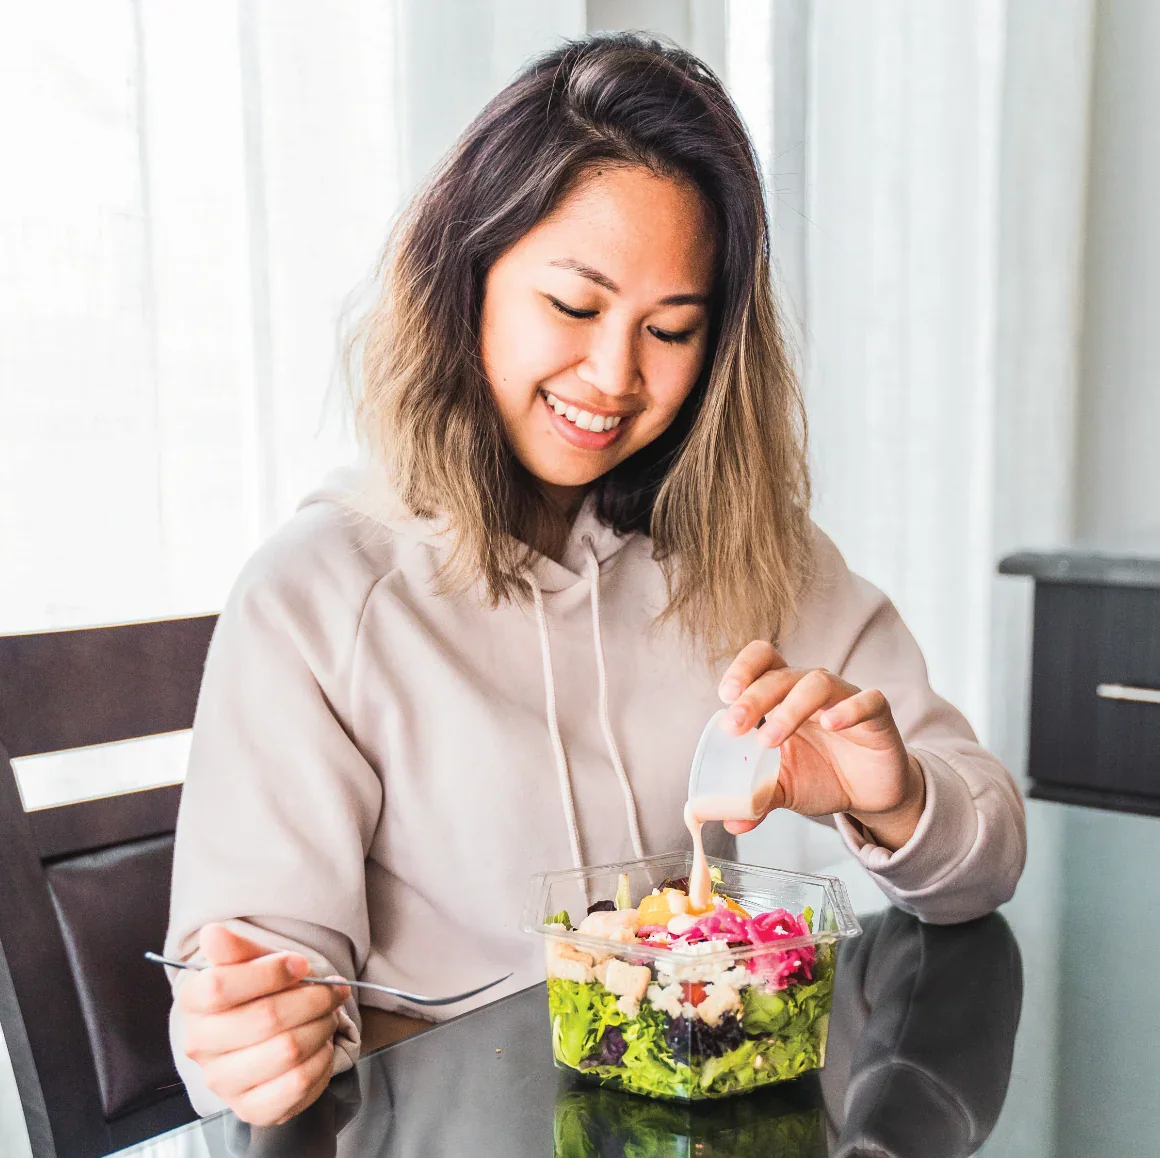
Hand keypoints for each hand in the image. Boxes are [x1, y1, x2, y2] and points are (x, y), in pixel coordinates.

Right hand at [178, 924, 349, 1124]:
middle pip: (265, 1018)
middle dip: (312, 999)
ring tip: (329, 1015)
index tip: (301, 964)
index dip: (270, 971)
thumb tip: (214, 933)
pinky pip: (297, 1084)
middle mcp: (200, 1047)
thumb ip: (237, 948)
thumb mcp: (253, 960)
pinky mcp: (251, 1108)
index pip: (220, 986)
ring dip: (322, 1027)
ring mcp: (224, 1082)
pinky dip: (322, 1059)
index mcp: (194, 1004)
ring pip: (287, 1050)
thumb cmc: (260, 991)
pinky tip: (322, 1045)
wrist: (265, 1034)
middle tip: (333, 990)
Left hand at [716, 641, 926, 850]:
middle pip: (781, 674)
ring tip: (770, 740)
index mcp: (782, 696)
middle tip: (735, 725)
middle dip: (753, 697)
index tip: (724, 696)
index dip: (742, 669)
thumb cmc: (821, 777)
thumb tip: (730, 823)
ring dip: (789, 708)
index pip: (762, 661)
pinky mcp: (877, 714)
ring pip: (817, 683)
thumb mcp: (783, 788)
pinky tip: (830, 723)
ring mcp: (844, 698)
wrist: (868, 795)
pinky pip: (868, 701)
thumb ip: (755, 798)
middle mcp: (810, 689)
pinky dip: (848, 709)